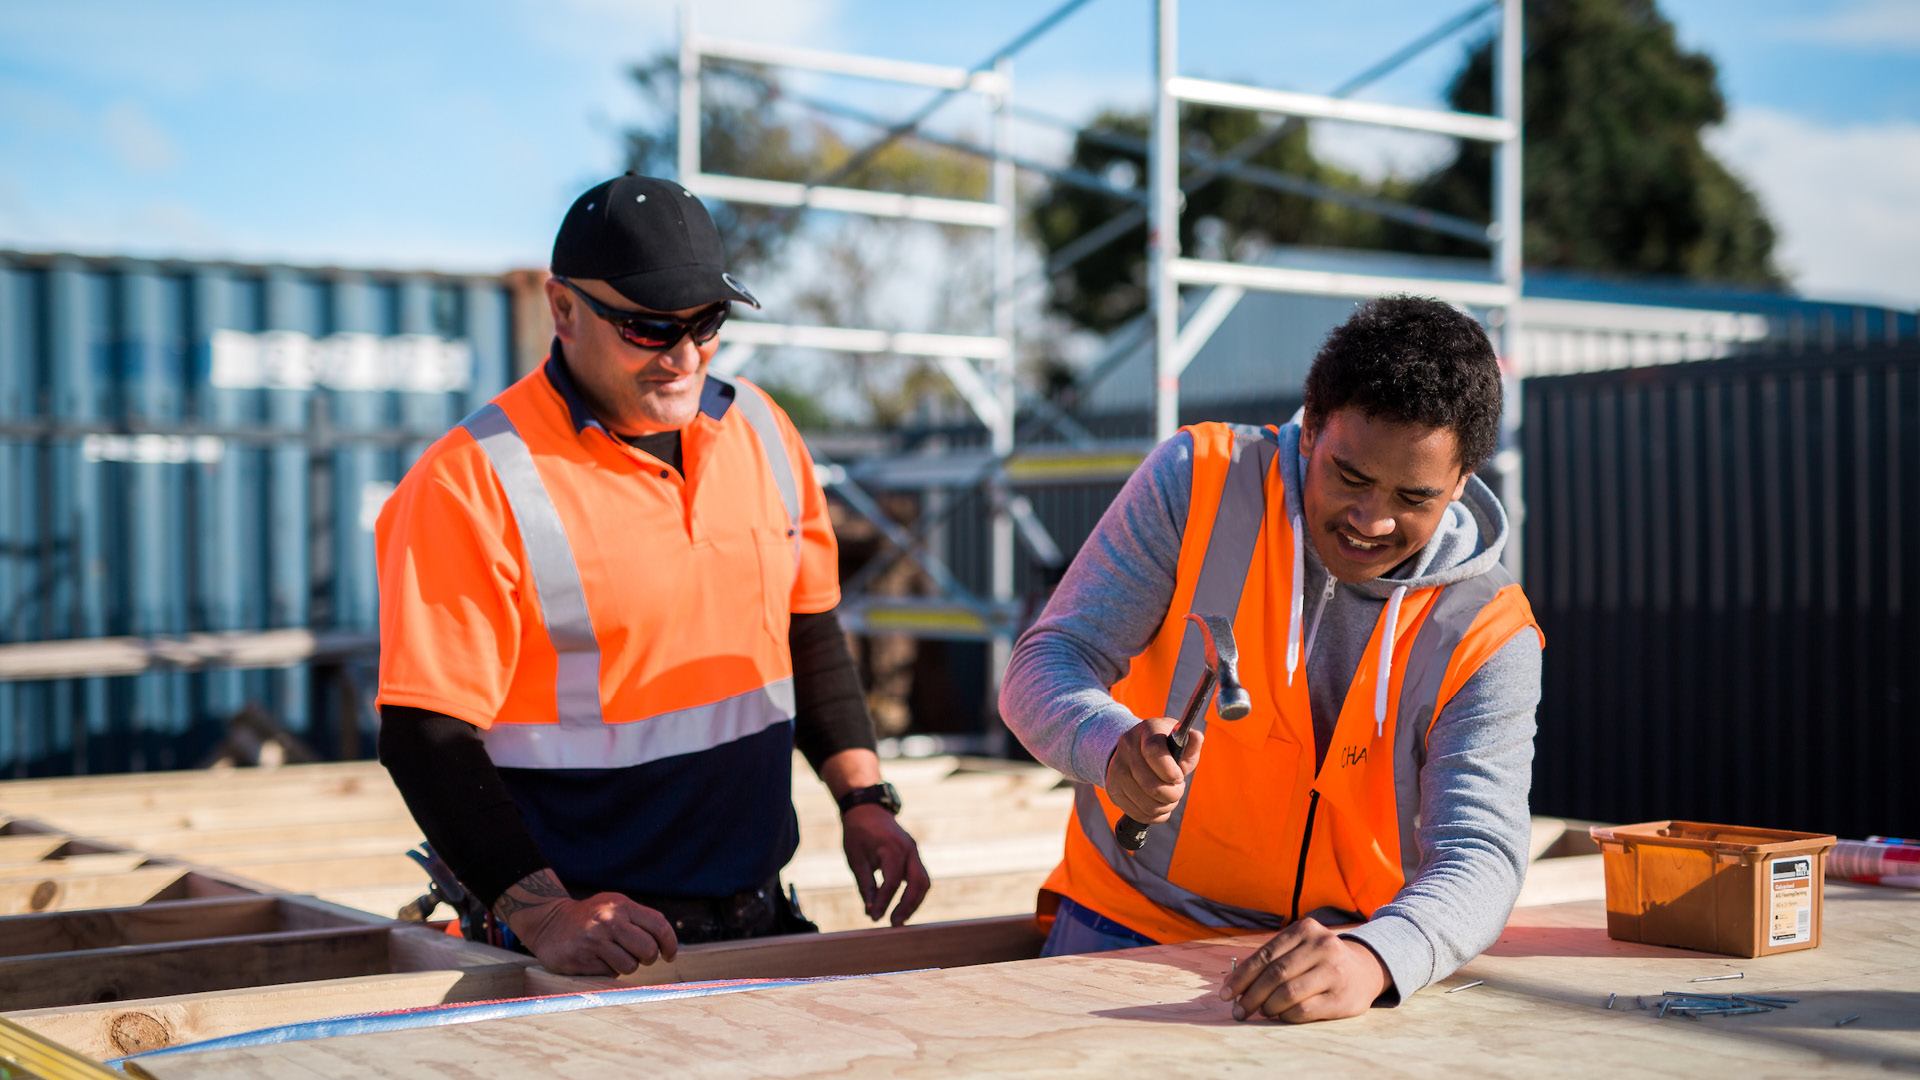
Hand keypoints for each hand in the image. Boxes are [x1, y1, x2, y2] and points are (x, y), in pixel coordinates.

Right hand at [493, 870, 677, 975]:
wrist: (549, 922)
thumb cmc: (591, 917)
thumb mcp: (614, 907)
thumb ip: (640, 920)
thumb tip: (666, 944)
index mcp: (621, 906)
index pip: (659, 925)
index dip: (670, 944)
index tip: (669, 955)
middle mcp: (608, 922)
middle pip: (648, 950)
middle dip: (649, 958)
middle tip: (641, 957)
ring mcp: (593, 942)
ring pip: (630, 966)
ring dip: (626, 965)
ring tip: (612, 955)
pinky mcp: (580, 961)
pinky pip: (609, 974)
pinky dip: (607, 971)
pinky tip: (596, 960)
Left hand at [842, 803, 930, 925]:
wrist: (867, 810)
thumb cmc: (858, 834)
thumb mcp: (856, 860)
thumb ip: (866, 885)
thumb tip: (871, 910)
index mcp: (892, 849)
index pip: (892, 882)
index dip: (885, 902)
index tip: (875, 918)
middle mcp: (909, 849)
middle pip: (918, 883)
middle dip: (908, 906)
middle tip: (894, 924)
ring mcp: (914, 851)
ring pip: (924, 881)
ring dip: (914, 902)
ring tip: (900, 919)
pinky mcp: (914, 855)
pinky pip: (920, 876)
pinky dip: (914, 893)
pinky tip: (903, 906)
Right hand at [1103, 715, 1203, 822]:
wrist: (1136, 749)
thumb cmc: (1166, 747)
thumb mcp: (1180, 742)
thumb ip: (1192, 744)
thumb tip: (1196, 737)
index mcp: (1147, 730)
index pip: (1154, 752)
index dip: (1170, 771)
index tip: (1179, 778)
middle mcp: (1127, 746)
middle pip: (1151, 785)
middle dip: (1173, 794)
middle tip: (1177, 789)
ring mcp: (1116, 768)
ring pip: (1146, 804)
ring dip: (1165, 807)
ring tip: (1169, 797)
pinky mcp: (1112, 787)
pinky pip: (1137, 813)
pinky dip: (1154, 815)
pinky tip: (1159, 805)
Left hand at [1218, 918, 1389, 1022]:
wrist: (1366, 969)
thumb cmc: (1321, 959)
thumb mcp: (1301, 946)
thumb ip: (1273, 959)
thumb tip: (1234, 986)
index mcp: (1305, 929)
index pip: (1265, 955)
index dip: (1242, 977)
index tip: (1225, 993)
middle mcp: (1322, 946)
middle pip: (1275, 974)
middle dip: (1251, 995)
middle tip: (1238, 1011)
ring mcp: (1334, 972)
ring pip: (1288, 993)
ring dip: (1267, 1006)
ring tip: (1260, 1012)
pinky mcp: (1342, 998)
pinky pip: (1304, 1010)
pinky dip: (1286, 1015)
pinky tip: (1280, 1016)